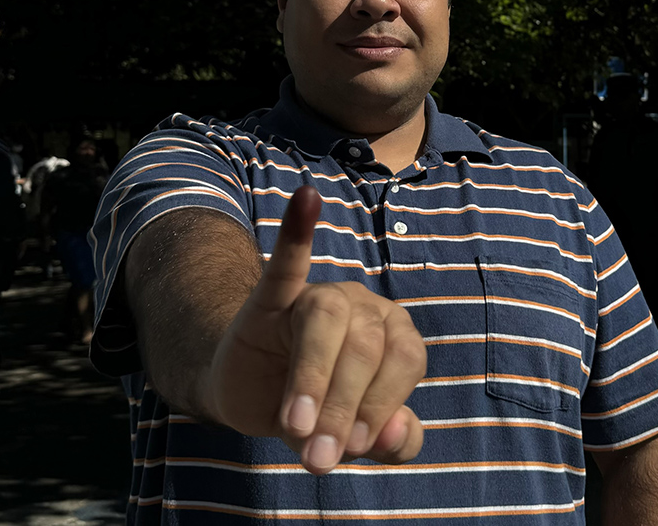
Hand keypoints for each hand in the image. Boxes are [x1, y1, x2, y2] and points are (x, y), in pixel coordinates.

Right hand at [205, 185, 426, 473]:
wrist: (252, 397)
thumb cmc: (321, 411)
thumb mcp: (357, 436)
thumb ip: (391, 440)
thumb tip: (395, 432)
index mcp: (395, 336)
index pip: (406, 360)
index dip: (383, 404)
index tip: (355, 449)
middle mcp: (365, 307)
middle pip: (366, 346)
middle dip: (344, 407)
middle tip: (318, 457)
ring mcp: (319, 296)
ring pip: (326, 320)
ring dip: (312, 378)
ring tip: (294, 426)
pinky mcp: (273, 296)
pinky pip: (286, 262)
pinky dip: (297, 231)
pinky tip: (307, 200)